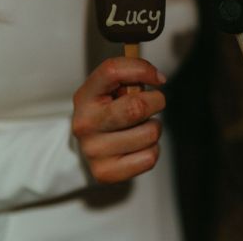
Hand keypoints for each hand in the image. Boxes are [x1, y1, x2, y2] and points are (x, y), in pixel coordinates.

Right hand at [72, 57, 166, 182]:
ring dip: (154, 128)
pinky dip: (152, 149)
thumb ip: (129, 77)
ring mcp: (94, 151)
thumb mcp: (109, 89)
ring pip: (150, 134)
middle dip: (156, 102)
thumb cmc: (106, 114)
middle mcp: (85, 123)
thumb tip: (157, 79)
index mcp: (85, 96)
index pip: (112, 70)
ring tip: (140, 128)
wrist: (87, 151)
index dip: (142, 69)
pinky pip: (149, 157)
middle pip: (136, 107)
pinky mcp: (105, 173)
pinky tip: (138, 146)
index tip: (157, 78)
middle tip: (154, 104)